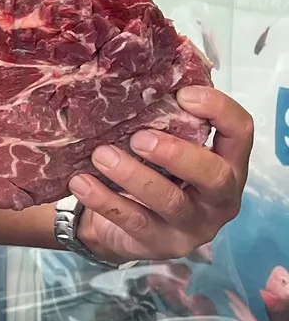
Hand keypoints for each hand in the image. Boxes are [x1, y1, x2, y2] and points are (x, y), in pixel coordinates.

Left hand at [74, 87, 250, 263]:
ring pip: (168, 200)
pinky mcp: (161, 244)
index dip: (218, 110)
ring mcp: (193, 225)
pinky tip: (80, 182)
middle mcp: (220, 197)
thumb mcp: (168, 148)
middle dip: (175, 153)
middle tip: (138, 137)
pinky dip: (104, 199)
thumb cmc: (154, 175)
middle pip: (213, 174)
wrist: (127, 229)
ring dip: (132, 175)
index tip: (182, 94)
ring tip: (100, 155)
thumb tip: (146, 75)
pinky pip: (133, 220)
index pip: (240, 132)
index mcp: (229, 164)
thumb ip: (170, 121)